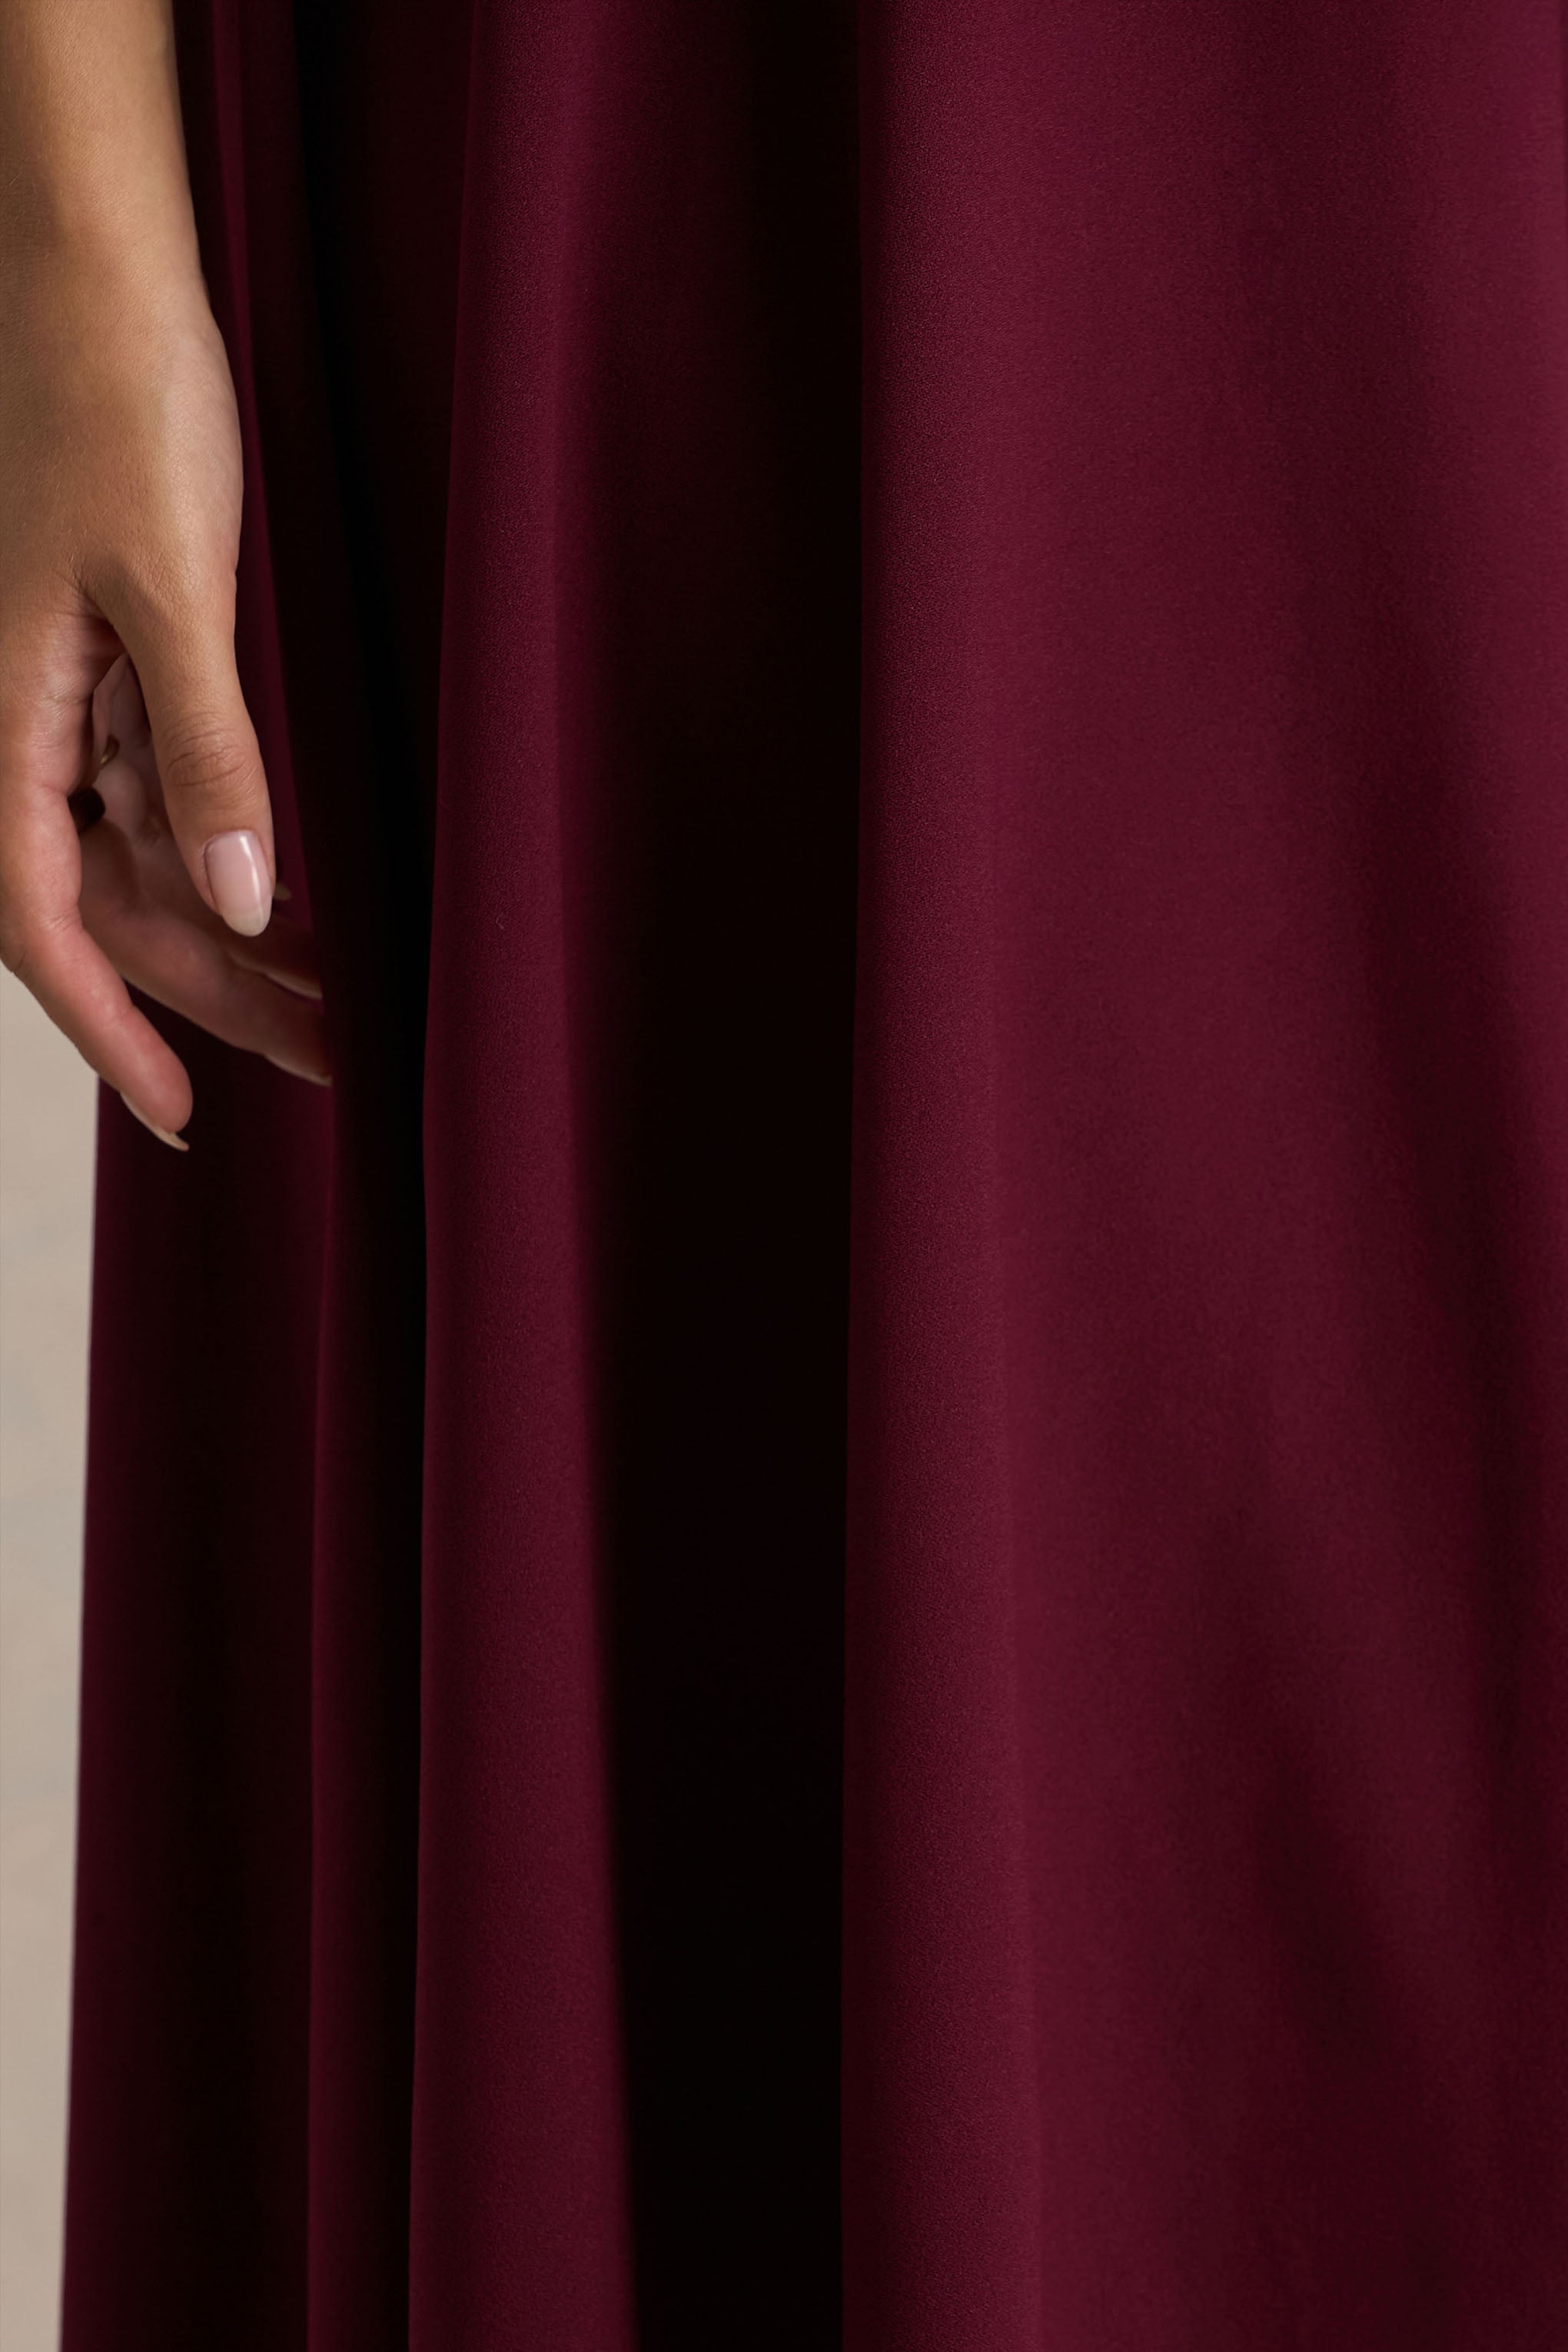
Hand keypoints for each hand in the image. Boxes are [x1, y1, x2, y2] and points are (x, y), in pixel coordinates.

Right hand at [0, 256, 327, 1147]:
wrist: (103, 264)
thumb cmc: (118, 396)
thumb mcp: (171, 582)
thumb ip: (201, 744)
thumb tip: (231, 898)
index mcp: (3, 717)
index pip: (44, 922)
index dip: (110, 1031)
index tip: (183, 1112)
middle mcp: (24, 724)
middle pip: (112, 909)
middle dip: (215, 998)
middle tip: (332, 1060)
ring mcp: (69, 697)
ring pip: (143, 859)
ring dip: (235, 935)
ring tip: (346, 995)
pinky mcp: (114, 660)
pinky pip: (159, 790)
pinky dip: (230, 849)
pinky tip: (299, 891)